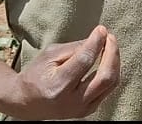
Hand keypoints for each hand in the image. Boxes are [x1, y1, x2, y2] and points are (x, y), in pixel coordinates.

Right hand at [2, 25, 120, 120]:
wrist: (27, 103)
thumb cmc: (36, 75)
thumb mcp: (49, 55)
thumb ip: (74, 48)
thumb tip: (98, 38)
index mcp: (58, 85)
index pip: (84, 61)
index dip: (96, 43)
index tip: (101, 30)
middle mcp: (73, 100)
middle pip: (105, 77)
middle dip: (112, 53)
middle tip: (110, 37)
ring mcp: (82, 108)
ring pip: (111, 84)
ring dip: (114, 62)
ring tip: (110, 46)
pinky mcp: (88, 110)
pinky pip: (108, 90)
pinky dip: (111, 73)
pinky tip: (108, 61)